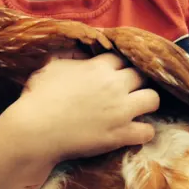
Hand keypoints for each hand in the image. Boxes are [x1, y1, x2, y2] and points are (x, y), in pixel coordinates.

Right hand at [15, 51, 159, 163]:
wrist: (36, 130)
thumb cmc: (38, 97)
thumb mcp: (49, 66)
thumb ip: (68, 55)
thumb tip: (81, 53)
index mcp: (97, 67)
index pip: (121, 58)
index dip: (118, 65)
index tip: (114, 72)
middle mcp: (114, 86)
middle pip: (142, 75)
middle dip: (135, 80)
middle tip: (127, 89)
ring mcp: (120, 111)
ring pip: (153, 99)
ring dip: (146, 102)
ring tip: (136, 107)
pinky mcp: (121, 135)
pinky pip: (148, 131)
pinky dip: (143, 131)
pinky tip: (133, 130)